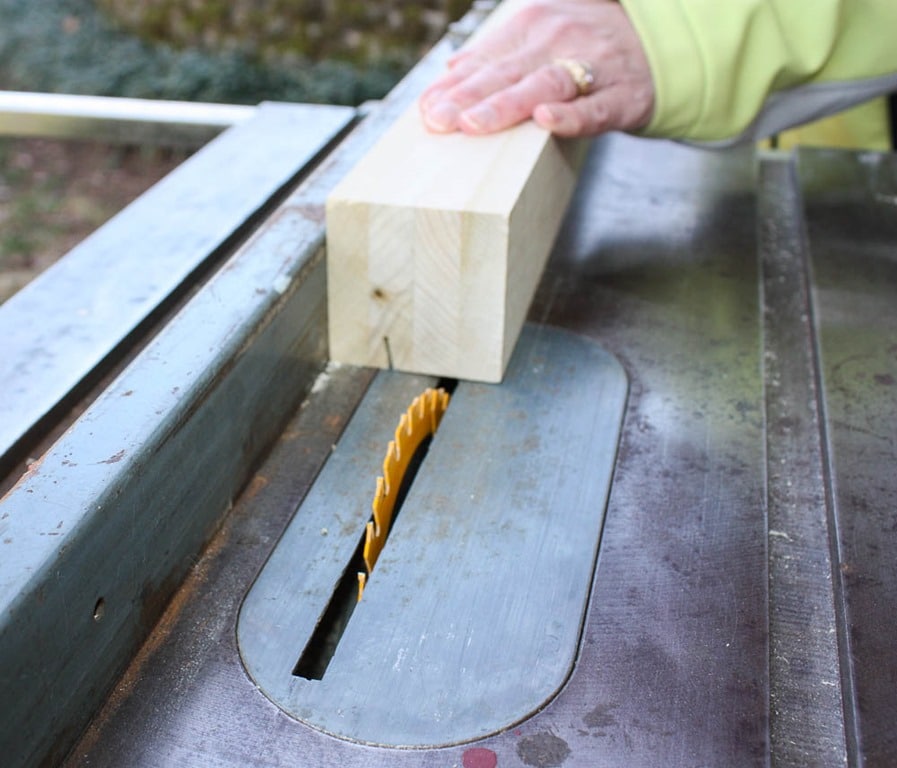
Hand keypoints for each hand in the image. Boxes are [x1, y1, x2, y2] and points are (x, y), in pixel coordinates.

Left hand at [419, 0, 654, 137]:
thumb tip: (452, 68)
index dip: (454, 84)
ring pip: (545, 85)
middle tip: (437, 120)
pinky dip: (571, 115)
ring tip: (473, 124)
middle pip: (507, 71)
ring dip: (507, 105)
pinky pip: (595, 107)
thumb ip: (498, 52)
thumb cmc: (588, 44)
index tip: (425, 108)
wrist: (659, 41)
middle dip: (468, 97)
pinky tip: (546, 120)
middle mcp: (559, 40)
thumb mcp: (542, 35)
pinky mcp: (622, 96)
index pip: (486, 57)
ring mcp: (592, 66)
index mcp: (534, 25)